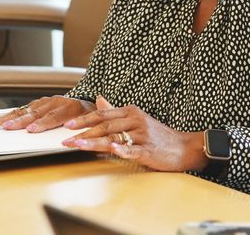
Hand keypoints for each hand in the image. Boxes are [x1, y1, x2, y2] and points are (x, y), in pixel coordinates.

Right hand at [0, 96, 95, 132]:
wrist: (91, 105)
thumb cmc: (91, 119)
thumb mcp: (93, 125)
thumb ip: (85, 130)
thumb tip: (77, 139)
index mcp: (72, 107)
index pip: (55, 116)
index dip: (42, 123)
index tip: (31, 129)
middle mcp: (58, 102)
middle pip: (37, 112)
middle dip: (20, 121)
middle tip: (7, 127)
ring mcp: (48, 101)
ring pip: (28, 109)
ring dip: (11, 117)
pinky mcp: (41, 103)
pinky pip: (25, 108)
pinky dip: (12, 114)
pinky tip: (1, 119)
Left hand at [62, 96, 207, 172]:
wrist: (184, 147)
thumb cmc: (157, 135)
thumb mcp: (136, 119)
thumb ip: (115, 111)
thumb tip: (99, 99)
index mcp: (131, 112)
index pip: (103, 115)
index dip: (85, 119)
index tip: (68, 124)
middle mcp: (136, 120)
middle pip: (106, 126)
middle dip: (84, 132)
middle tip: (65, 138)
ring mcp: (143, 135)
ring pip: (115, 138)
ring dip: (95, 142)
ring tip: (78, 145)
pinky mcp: (150, 150)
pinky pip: (133, 150)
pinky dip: (122, 150)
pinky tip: (112, 151)